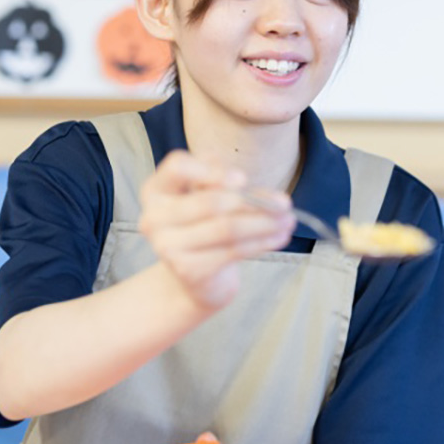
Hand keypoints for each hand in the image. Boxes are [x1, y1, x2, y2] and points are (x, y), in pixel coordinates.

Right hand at [139, 151, 294, 310]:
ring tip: (289, 220)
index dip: (210, 171)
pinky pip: (232, 251)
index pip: (177, 167)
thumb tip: (239, 182)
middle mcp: (154, 217)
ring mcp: (168, 246)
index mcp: (156, 189)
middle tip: (284, 203)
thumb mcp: (209, 193)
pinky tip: (279, 237)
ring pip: (226, 228)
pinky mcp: (187, 270)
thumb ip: (220, 179)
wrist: (194, 276)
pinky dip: (261, 242)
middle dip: (254, 201)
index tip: (242, 179)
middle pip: (211, 202)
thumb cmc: (204, 223)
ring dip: (264, 223)